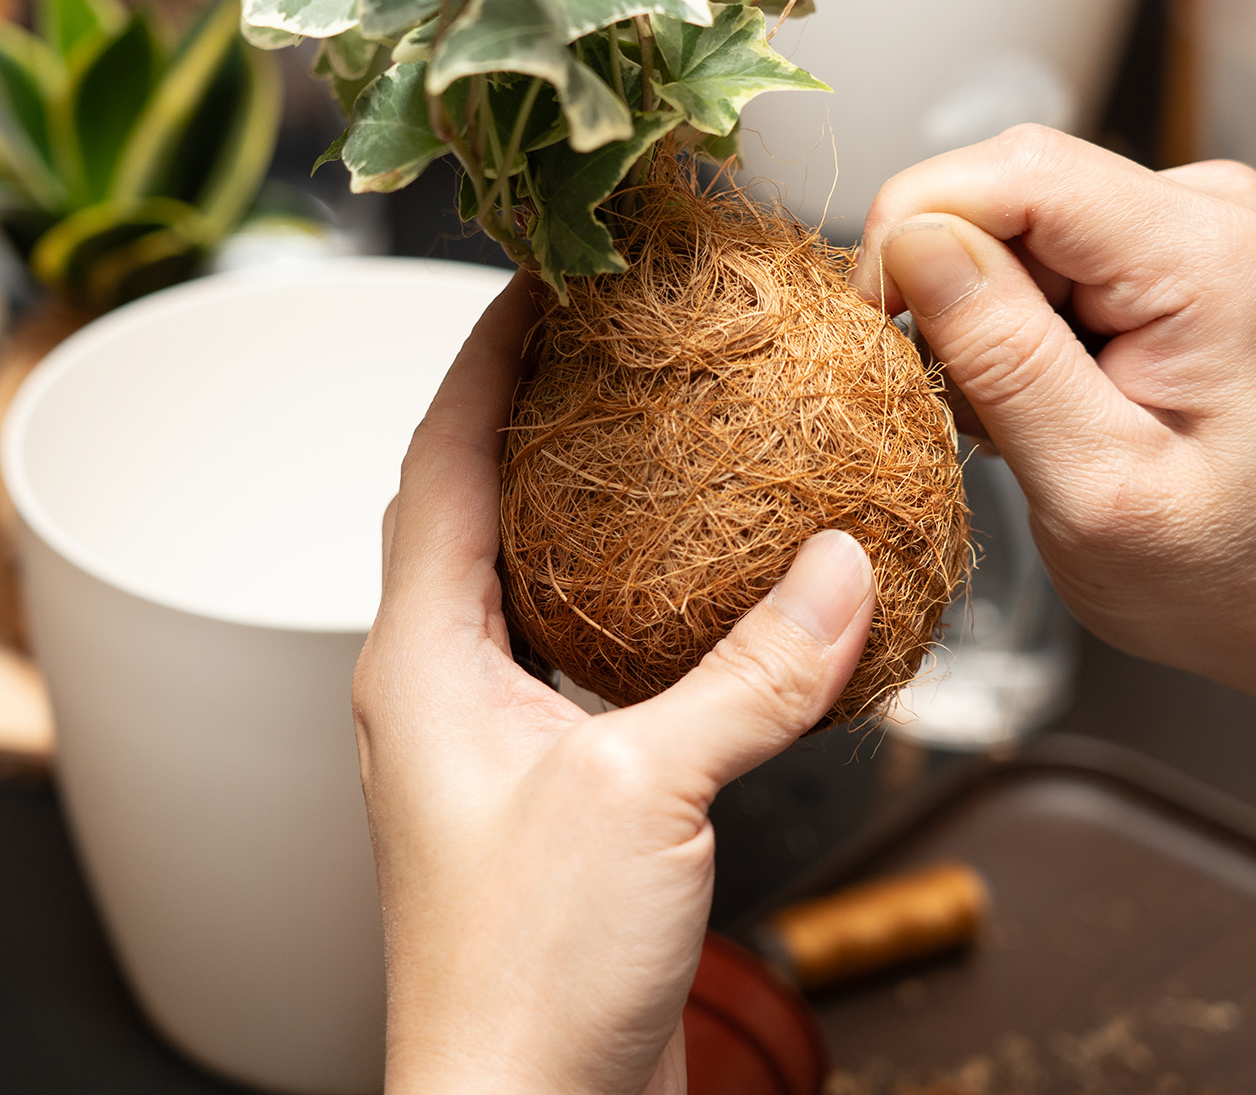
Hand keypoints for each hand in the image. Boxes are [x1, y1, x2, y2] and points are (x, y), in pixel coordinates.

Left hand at [355, 276, 876, 1094]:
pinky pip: (593, 662)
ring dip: (594, 510)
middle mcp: (439, 688)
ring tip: (672, 442)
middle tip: (620, 341)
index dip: (483, 357)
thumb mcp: (646, 795)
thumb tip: (837, 570)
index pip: (436, 460)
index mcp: (418, 659)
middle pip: (475, 506)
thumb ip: (749, 676)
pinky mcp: (550, 795)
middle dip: (539, 416)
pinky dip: (648, 611)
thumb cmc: (526, 978)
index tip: (541, 277)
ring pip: (534, 583)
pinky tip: (719, 601)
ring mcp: (491, 743)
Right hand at [852, 125, 1255, 701]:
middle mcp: (1214, 209)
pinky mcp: (1172, 245)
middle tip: (966, 409)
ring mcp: (1196, 219)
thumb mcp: (1095, 490)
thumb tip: (912, 239)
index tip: (880, 336)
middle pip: (1007, 187)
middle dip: (948, 288)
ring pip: (1014, 218)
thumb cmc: (1225, 573)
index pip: (1013, 173)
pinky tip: (1048, 398)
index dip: (913, 233)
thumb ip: (1005, 358)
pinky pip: (1043, 246)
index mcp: (1211, 261)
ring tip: (1021, 422)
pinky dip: (1015, 321)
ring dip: (980, 316)